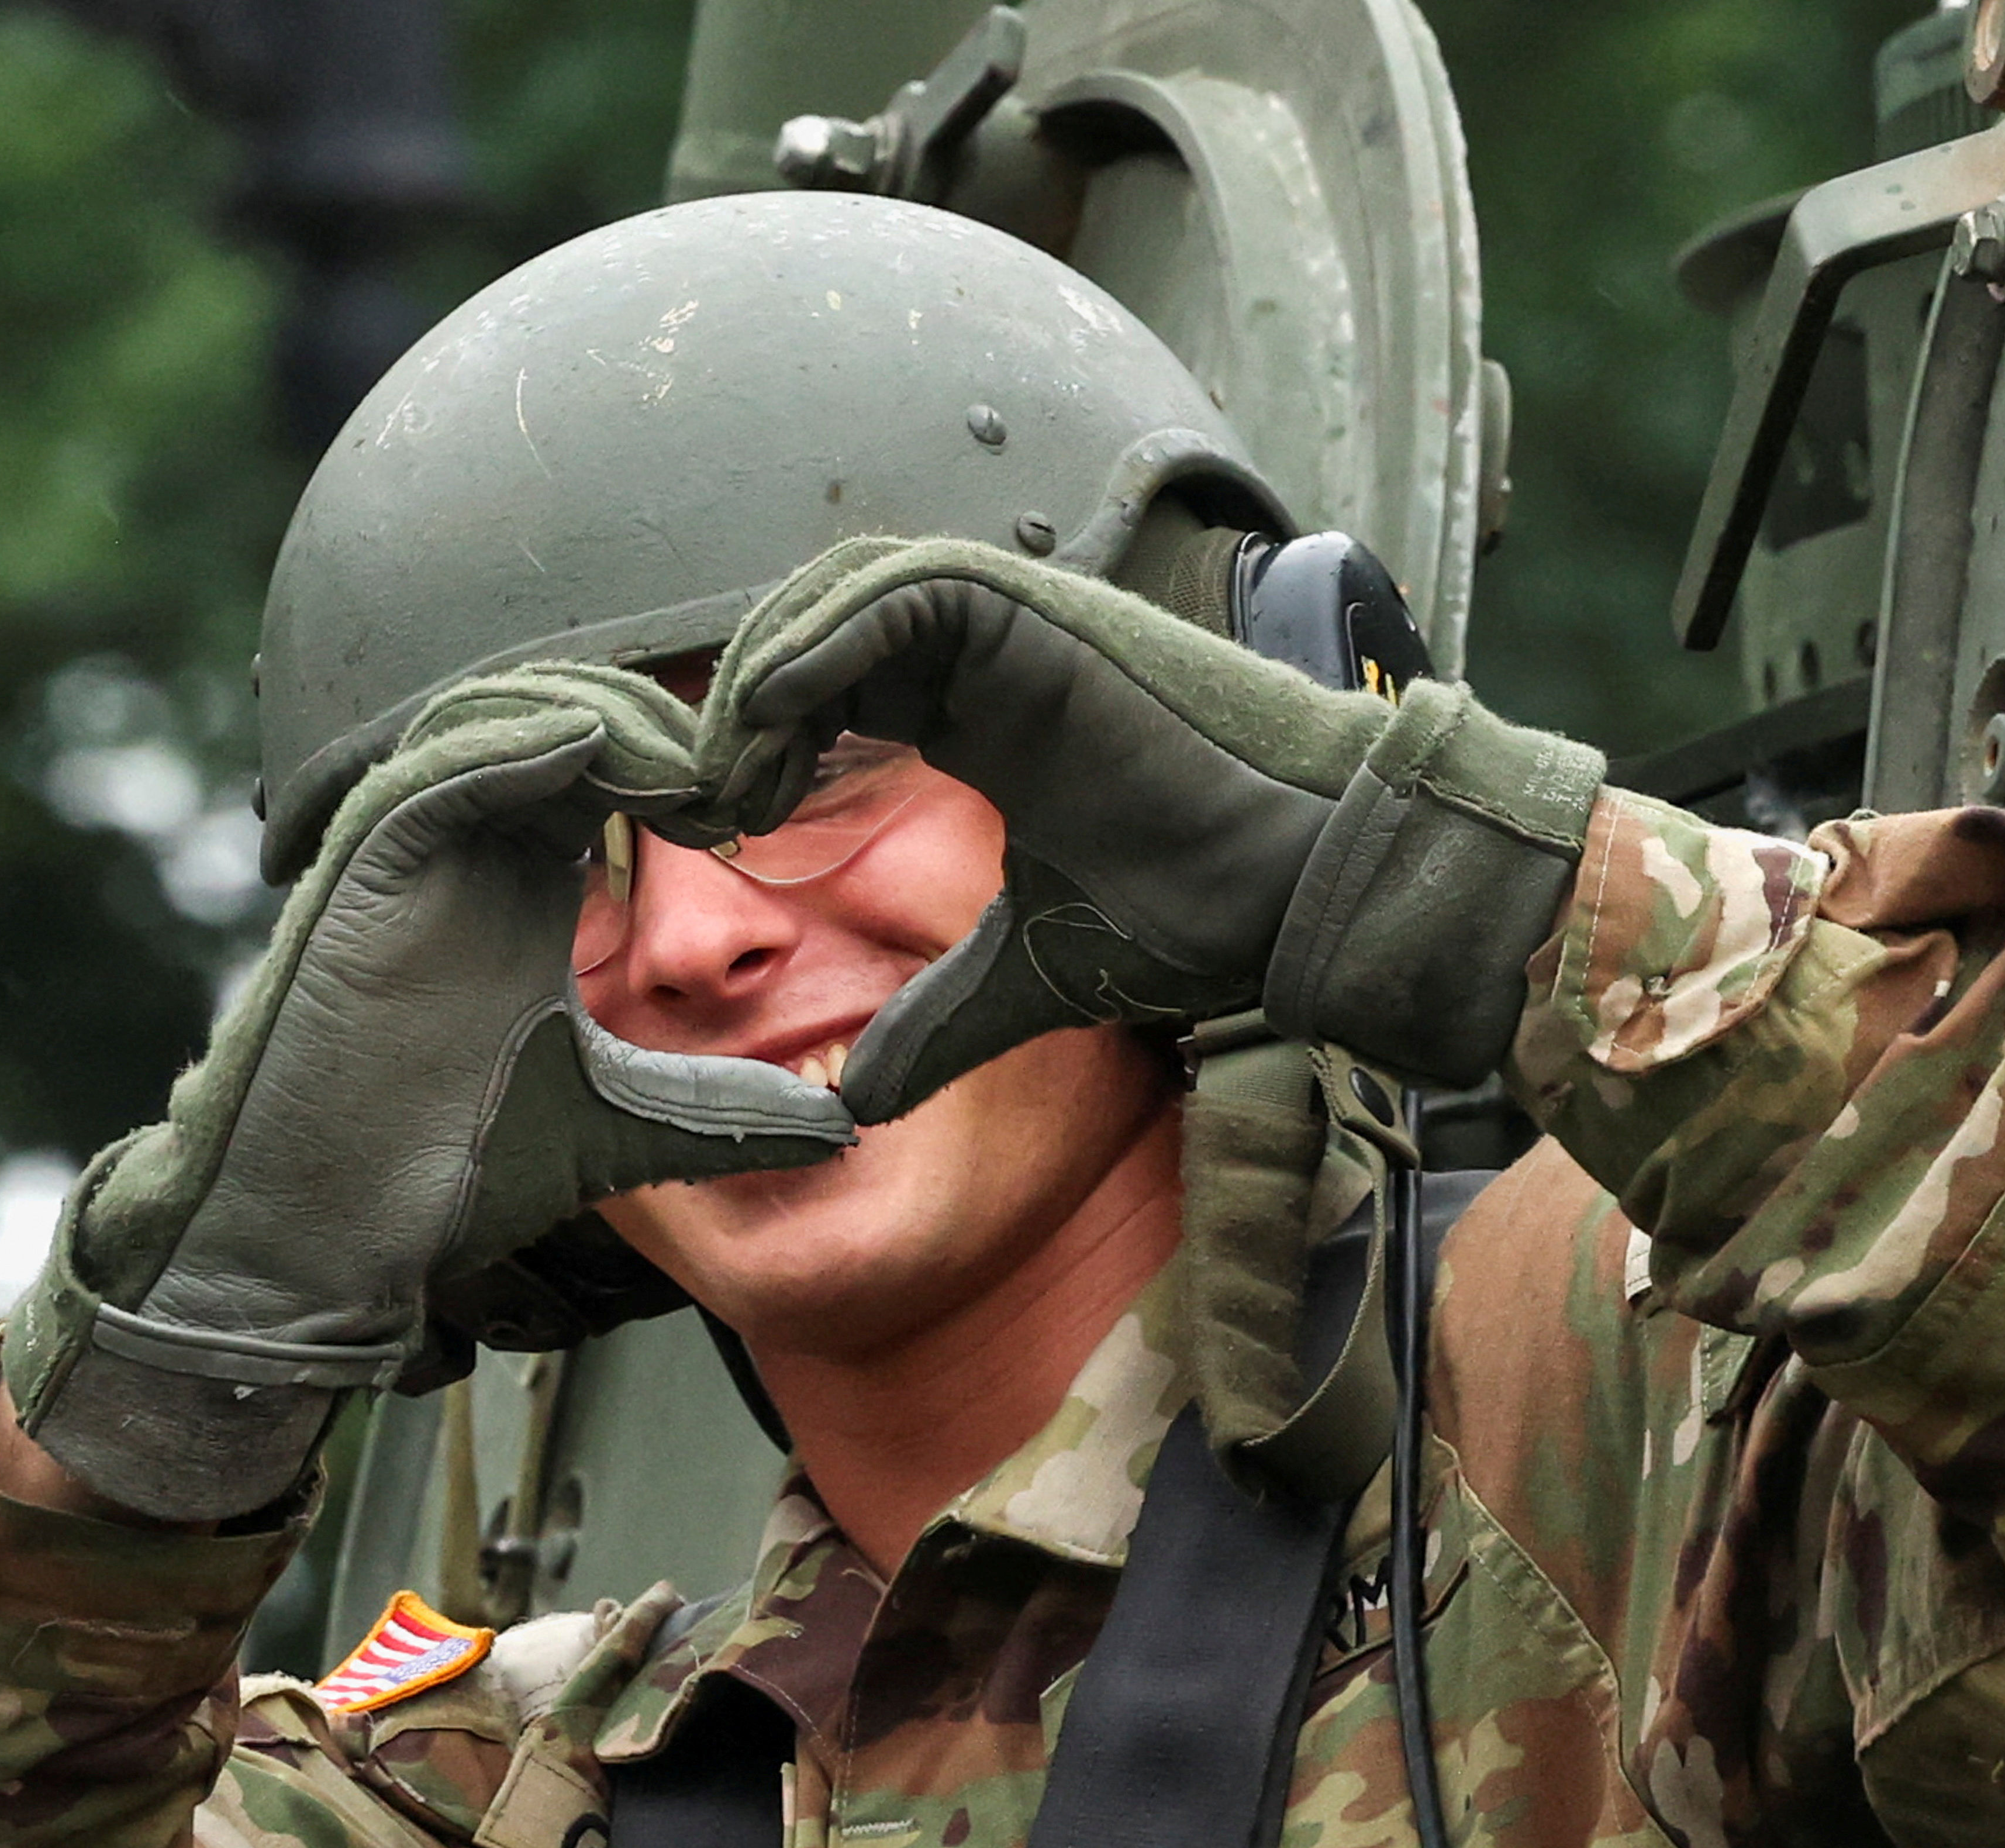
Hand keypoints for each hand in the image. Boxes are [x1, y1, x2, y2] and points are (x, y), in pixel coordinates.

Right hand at [1, 662, 851, 1521]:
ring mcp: (413, 850)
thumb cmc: (450, 1169)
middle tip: (753, 759)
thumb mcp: (621, 1127)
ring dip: (603, 723)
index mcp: (531, 879)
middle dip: (668, 722)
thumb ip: (717, 1108)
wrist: (331, 1229)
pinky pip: (431, 772)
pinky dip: (502, 748)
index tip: (782, 793)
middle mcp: (473, 846)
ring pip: (508, 720)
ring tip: (692, 760)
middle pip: (576, 717)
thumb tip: (841, 1129)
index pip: (621, 766)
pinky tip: (580, 749)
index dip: (704, 761)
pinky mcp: (361, 871)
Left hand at [696, 536, 1606, 1120]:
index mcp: (985, 713)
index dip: (764, 739)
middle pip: (821, 624)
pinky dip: (826, 641)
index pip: (835, 683)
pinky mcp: (1042, 615)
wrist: (1301, 888)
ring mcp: (1018, 624)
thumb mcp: (1028, 977)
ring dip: (770, 670)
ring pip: (846, 590)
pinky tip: (781, 721)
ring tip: (733, 771)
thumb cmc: (1198, 914)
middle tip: (703, 798)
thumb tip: (857, 1099)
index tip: (723, 828)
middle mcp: (993, 653)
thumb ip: (940, 1020)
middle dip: (746, 699)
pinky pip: (902, 590)